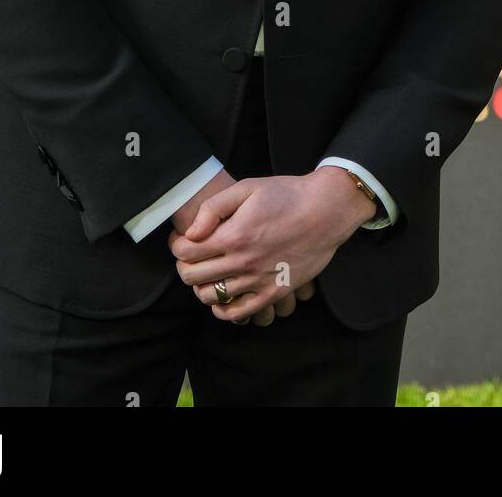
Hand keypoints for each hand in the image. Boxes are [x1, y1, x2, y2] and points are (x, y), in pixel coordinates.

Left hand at [170, 169, 316, 325]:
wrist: (325, 211)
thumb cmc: (286, 195)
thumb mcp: (247, 188)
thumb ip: (214, 208)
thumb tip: (191, 231)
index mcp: (233, 235)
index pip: (185, 253)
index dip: (176, 245)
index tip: (180, 238)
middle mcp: (242, 263)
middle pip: (192, 277)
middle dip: (183, 265)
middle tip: (190, 254)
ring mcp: (258, 281)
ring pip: (210, 297)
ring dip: (200, 285)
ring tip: (206, 271)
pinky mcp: (273, 293)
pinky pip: (237, 313)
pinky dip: (221, 309)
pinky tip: (222, 295)